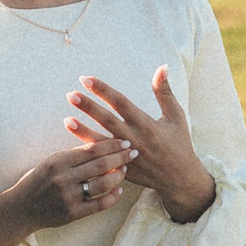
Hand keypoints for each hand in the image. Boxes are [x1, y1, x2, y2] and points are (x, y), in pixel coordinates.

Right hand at [0, 139, 136, 245]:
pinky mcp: (73, 213)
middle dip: (121, 157)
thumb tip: (101, 146)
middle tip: (134, 151)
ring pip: (102, 183)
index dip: (111, 144)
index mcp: (58, 161)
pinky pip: (99, 204)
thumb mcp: (51, 162)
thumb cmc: (37, 181)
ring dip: (118, 175)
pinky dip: (113, 196)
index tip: (125, 140)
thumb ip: (73, 156)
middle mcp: (63, 178)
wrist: (21, 208)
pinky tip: (120, 190)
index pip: (91, 149)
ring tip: (126, 169)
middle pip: (100, 164)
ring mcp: (68, 197)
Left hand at [68, 67, 215, 222]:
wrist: (179, 178)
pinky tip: (76, 141)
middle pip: (107, 120)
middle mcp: (135, 139)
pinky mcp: (122, 169)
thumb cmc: (179, 143)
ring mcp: (126, 156)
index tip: (87, 79)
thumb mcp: (175, 116)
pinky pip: (101, 159)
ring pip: (100, 142)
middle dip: (88, 107)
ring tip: (67, 119)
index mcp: (147, 124)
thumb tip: (163, 66)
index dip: (103, 90)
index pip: (121, 103)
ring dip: (83, 130)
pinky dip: (87, 150)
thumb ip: (164, 92)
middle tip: (71, 94)